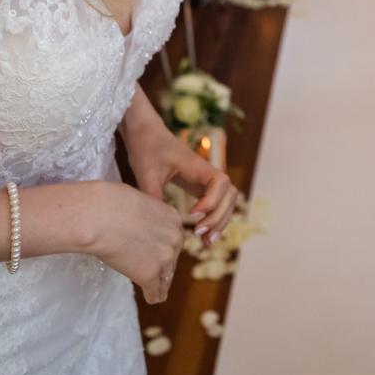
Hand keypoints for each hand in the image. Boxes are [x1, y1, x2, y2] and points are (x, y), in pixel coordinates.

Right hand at [92, 181, 186, 303]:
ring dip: (158, 282)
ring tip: (154, 290)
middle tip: (146, 268)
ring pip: (166, 278)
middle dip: (161, 264)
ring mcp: (164, 257)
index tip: (150, 251)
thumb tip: (140, 223)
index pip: (174, 240)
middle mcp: (175, 238)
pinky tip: (149, 297)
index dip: (161, 246)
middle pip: (172, 258)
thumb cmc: (110, 202)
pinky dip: (151, 295)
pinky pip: (155, 293)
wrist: (99, 215)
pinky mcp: (150, 274)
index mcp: (173, 218)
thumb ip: (147, 216)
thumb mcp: (139, 202)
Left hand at [126, 127, 238, 247]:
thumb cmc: (146, 148)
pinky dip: (214, 220)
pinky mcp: (198, 187)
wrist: (145, 133)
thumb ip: (153, 195)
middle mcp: (206, 173)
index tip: (192, 214)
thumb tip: (160, 223)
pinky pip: (215, 205)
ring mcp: (204, 181)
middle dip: (219, 217)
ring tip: (206, 242)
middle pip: (230, 195)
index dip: (212, 200)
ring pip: (227, 202)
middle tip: (199, 234)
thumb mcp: (146, 172)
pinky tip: (203, 237)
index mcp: (197, 166)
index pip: (221, 182)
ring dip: (220, 222)